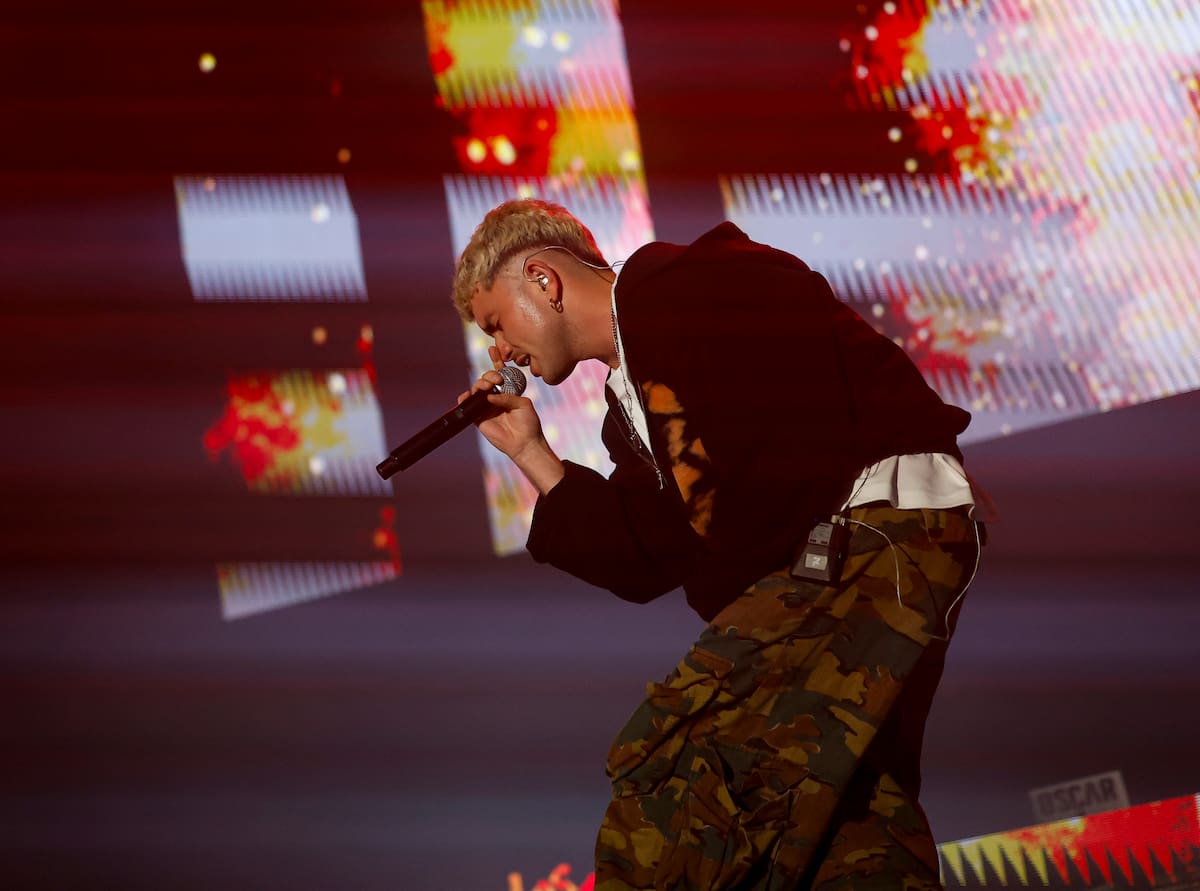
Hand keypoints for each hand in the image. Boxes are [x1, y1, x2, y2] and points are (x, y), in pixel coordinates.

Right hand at [458, 346, 564, 493]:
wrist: (524, 443)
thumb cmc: (528, 423)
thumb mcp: (523, 404)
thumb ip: (508, 396)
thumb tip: (490, 395)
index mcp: (508, 390)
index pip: (500, 372)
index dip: (496, 360)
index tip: (493, 349)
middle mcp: (496, 396)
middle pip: (487, 378)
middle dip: (490, 374)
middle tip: (497, 380)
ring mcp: (486, 406)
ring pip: (477, 389)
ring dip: (480, 383)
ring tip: (487, 386)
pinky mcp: (478, 417)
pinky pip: (467, 405)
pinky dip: (465, 398)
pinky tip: (468, 395)